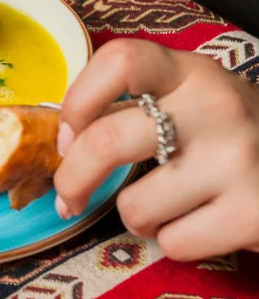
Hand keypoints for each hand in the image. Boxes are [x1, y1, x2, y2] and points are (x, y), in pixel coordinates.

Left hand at [53, 38, 258, 260]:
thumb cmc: (226, 131)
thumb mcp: (189, 96)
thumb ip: (134, 104)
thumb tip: (65, 143)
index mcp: (188, 71)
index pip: (118, 61)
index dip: (77, 102)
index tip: (67, 135)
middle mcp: (214, 107)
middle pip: (106, 142)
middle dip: (72, 179)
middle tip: (68, 196)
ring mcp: (236, 160)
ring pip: (134, 206)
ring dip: (137, 216)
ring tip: (164, 204)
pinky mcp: (253, 213)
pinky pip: (171, 243)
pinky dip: (172, 240)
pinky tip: (197, 221)